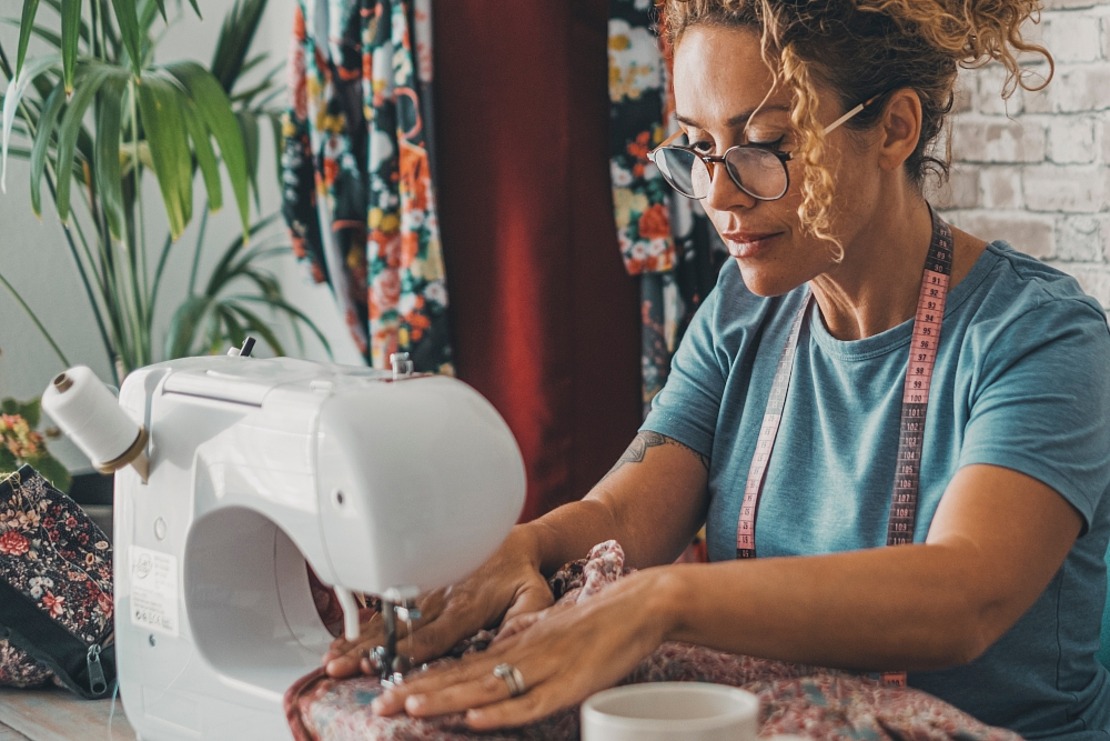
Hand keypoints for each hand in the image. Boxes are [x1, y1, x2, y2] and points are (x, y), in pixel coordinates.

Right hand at [322, 528, 554, 677]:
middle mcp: (441, 599)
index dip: (407, 650)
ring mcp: (426, 593)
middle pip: (399, 630)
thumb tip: (513, 640)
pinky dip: (364, 625)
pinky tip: (342, 641)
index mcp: (467, 604)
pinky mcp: (418, 588)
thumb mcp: (535, 594)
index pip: (434, 633)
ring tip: (332, 659)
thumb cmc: (523, 573)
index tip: (382, 664)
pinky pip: (388, 608)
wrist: (513, 541)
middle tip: (340, 667)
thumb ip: (527, 617)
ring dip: (358, 641)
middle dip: (367, 650)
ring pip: (388, 620)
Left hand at [371, 569, 670, 730]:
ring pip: (488, 688)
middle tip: (379, 704)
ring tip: (412, 706)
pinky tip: (476, 717)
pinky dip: (503, 712)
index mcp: (516, 644)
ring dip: (449, 699)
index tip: (388, 690)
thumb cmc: (599, 618)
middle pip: (464, 677)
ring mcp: (546, 668)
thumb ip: (522, 639)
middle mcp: (523, 653)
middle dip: (420, 692)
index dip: (424, 679)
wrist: (641, 602)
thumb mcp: (550, 627)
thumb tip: (497, 649)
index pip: (461, 666)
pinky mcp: (571, 683)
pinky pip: (531, 702)